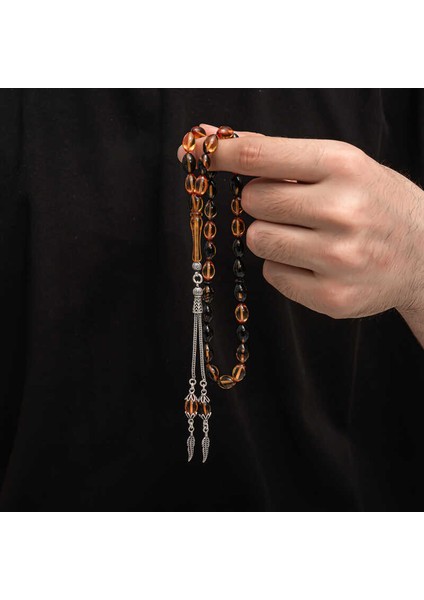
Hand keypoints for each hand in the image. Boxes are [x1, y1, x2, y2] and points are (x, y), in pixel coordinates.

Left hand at [178, 124, 423, 323]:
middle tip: (294, 207)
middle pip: (252, 201)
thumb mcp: (342, 166)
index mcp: (342, 166)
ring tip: (309, 236)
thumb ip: (280, 156)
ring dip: (272, 236)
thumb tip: (211, 138)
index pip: (259, 155)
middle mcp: (341, 210)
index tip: (191, 148)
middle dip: (262, 202)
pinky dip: (286, 267)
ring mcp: (337, 257)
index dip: (218, 153)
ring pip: (257, 240)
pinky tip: (316, 262)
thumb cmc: (375, 203)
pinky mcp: (331, 295)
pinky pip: (273, 275)